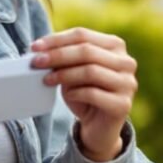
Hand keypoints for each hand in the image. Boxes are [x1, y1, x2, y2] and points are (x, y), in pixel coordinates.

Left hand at [30, 27, 136, 161]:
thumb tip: (40, 52)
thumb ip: (63, 58)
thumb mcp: (72, 71)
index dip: (56, 39)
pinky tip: (67, 95)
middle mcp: (126, 62)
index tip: (34, 47)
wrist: (98, 127)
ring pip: (91, 71)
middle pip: (87, 51)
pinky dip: (75, 93)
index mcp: (115, 46)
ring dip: (64, 74)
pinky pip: (93, 93)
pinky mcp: (123, 104)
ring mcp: (127, 83)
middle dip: (57, 55)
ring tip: (46, 79)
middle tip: (36, 62)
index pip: (82, 35)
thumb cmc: (84, 93)